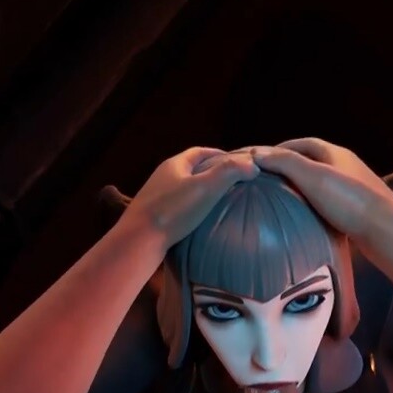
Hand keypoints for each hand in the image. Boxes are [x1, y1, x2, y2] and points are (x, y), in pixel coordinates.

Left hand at [122, 147, 258, 251]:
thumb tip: (253, 165)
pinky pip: (178, 205)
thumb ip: (229, 173)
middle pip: (192, 169)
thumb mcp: (205, 188)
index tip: (238, 162)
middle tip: (232, 182)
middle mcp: (163, 177)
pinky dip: (192, 207)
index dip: (220, 154)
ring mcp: (156, 196)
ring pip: (184, 188)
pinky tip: (200, 220)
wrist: (139, 240)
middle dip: (212, 172)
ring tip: (220, 201)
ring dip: (201, 191)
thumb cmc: (173, 211)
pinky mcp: (154, 216)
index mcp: (175, 164)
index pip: (201, 151)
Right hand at [249, 138, 392, 242]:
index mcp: (336, 153)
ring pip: (322, 183)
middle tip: (267, 180)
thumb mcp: (313, 177)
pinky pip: (330, 202)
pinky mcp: (358, 210)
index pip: (303, 143)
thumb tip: (256, 153)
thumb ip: (285, 163)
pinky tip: (305, 218)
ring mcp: (354, 189)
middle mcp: (347, 166)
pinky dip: (313, 204)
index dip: (279, 149)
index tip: (259, 160)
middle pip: (312, 161)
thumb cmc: (350, 202)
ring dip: (302, 187)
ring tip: (281, 200)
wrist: (388, 232)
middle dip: (289, 167)